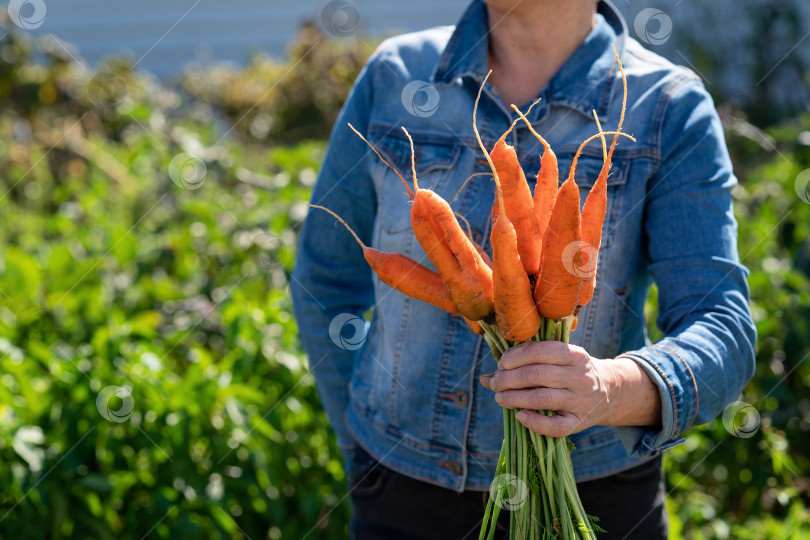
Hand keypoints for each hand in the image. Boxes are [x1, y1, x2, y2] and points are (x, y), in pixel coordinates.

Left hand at [479, 341, 660, 436]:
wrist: (610, 392)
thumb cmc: (572, 372)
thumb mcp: (557, 360)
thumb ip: (524, 363)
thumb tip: (484, 378)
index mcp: (574, 354)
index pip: (539, 351)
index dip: (514, 358)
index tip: (501, 364)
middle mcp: (580, 376)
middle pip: (536, 375)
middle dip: (508, 379)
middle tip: (495, 383)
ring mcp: (581, 401)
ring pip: (542, 399)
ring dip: (514, 399)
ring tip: (499, 398)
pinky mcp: (580, 422)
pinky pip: (555, 427)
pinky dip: (534, 422)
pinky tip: (519, 416)